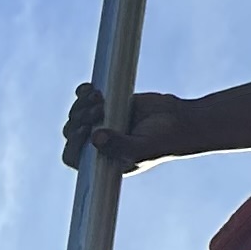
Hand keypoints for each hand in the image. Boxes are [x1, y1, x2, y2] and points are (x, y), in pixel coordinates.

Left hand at [61, 83, 193, 171]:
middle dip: (79, 118)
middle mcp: (98, 144)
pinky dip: (83, 93)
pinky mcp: (108, 106)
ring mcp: (101, 124)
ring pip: (76, 114)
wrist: (179, 121)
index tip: (85, 130)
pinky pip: (85, 100)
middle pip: (71, 132)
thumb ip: (120, 145)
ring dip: (81, 104)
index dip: (72, 144)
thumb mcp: (142, 148)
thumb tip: (95, 138)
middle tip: (98, 109)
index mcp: (101, 160)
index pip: (73, 157)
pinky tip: (89, 88)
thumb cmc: (162, 142)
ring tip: (99, 97)